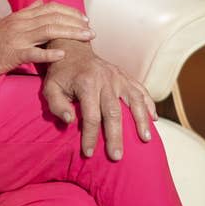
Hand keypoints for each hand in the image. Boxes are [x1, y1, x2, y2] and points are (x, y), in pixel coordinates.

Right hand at [0, 0, 95, 77]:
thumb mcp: (4, 22)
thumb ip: (24, 13)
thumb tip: (40, 2)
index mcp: (19, 16)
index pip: (49, 8)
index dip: (69, 12)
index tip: (83, 18)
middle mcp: (20, 23)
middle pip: (53, 18)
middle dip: (75, 22)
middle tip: (91, 29)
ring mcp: (16, 38)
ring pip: (48, 31)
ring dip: (70, 33)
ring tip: (86, 38)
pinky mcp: (12, 54)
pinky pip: (34, 53)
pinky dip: (49, 54)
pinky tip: (63, 54)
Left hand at [42, 39, 157, 160]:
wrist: (73, 48)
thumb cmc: (61, 73)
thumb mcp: (50, 87)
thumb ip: (56, 104)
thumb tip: (70, 121)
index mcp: (86, 83)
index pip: (90, 116)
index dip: (90, 136)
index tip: (88, 153)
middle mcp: (105, 79)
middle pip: (114, 112)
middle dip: (115, 136)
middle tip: (117, 157)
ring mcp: (117, 76)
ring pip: (134, 100)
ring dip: (141, 120)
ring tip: (145, 139)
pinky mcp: (125, 75)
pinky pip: (141, 90)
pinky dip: (149, 104)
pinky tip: (154, 119)